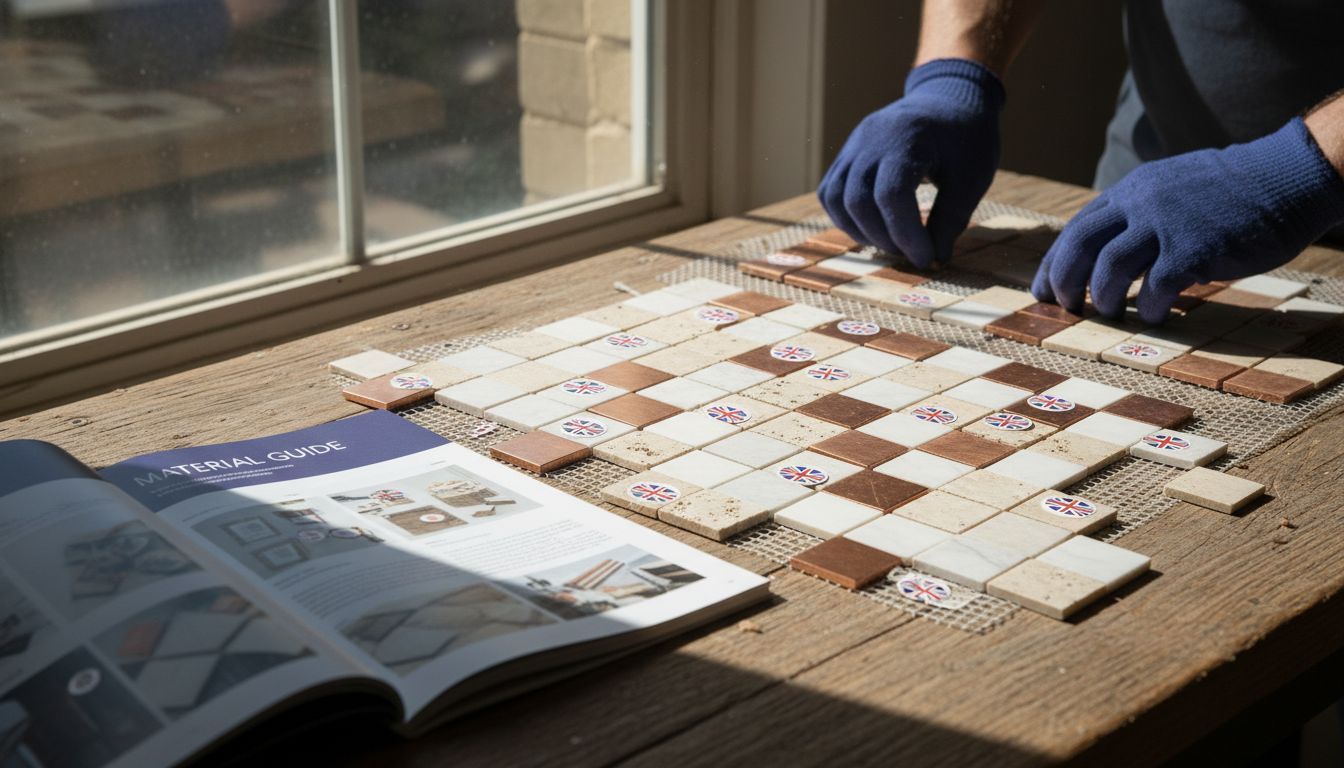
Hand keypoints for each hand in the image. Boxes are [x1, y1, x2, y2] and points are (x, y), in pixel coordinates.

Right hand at [818, 58, 1003, 267]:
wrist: (949, 98)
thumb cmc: (966, 137)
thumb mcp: (972, 176)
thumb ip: (952, 217)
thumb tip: (934, 257)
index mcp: (907, 139)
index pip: (891, 195)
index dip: (906, 234)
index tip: (926, 258)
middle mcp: (871, 139)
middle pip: (858, 200)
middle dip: (883, 238)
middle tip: (910, 253)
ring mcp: (853, 145)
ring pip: (835, 198)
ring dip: (859, 230)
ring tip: (890, 243)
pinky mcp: (846, 154)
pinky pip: (830, 191)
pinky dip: (845, 217)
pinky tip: (872, 229)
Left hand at [1032, 118, 1343, 324]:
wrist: (1287, 177)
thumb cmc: (1232, 192)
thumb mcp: (1172, 189)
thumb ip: (1139, 215)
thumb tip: (1108, 255)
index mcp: (1132, 189)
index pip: (1076, 228)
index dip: (1054, 263)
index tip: (1043, 291)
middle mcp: (1140, 202)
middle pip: (1080, 246)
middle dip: (1065, 282)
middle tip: (1067, 308)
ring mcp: (1166, 224)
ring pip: (1109, 268)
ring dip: (1103, 298)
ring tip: (1111, 314)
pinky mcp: (1193, 248)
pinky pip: (1155, 287)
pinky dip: (1149, 307)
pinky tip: (1156, 316)